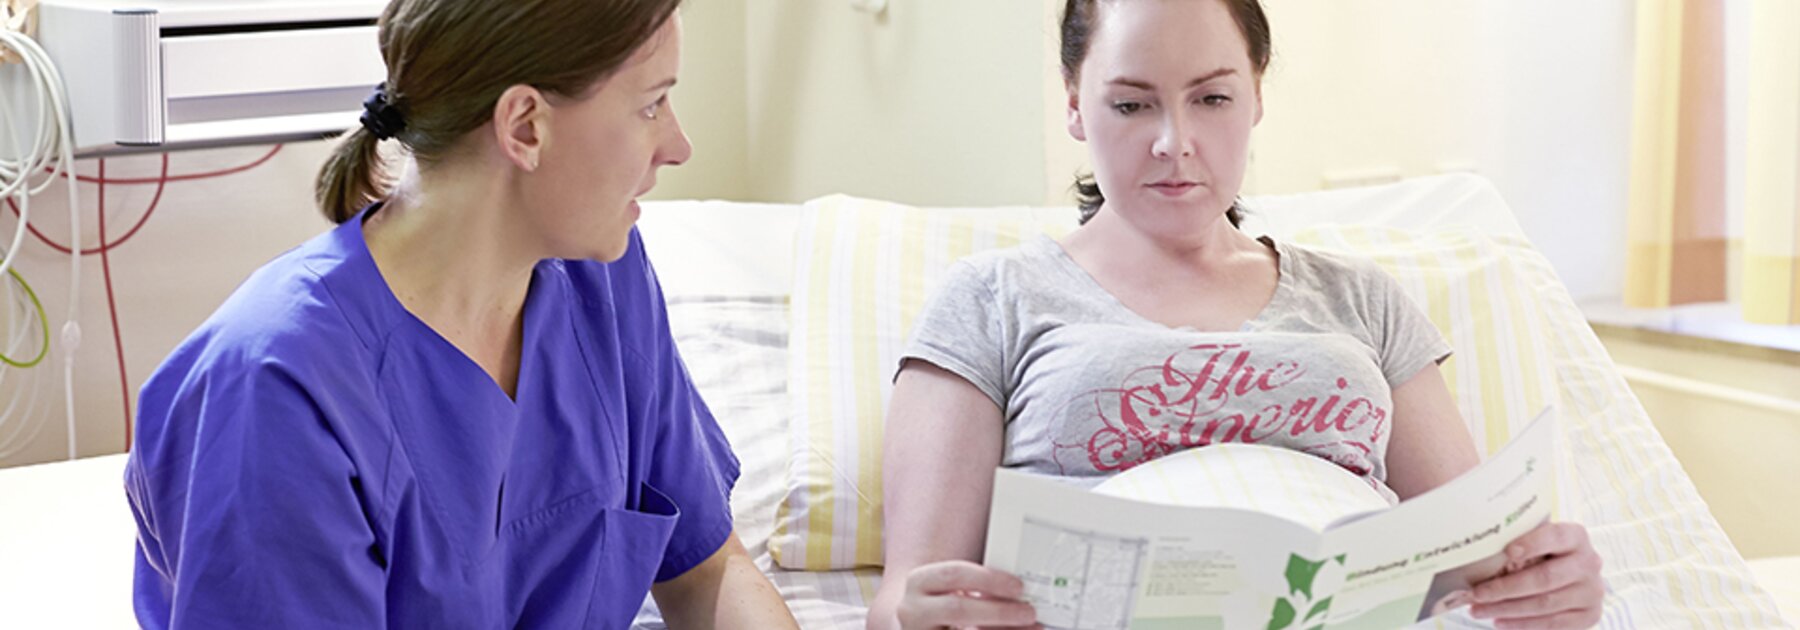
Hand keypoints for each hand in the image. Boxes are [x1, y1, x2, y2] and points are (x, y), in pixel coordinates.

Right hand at [896, 561, 1038, 629]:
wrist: (919, 626)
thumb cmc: (944, 604)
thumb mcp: (953, 589)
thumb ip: (979, 588)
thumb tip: (1022, 595)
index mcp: (919, 581)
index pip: (954, 574)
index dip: (989, 580)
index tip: (1018, 586)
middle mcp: (912, 610)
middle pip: (957, 609)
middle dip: (998, 612)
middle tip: (1029, 612)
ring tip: (1030, 629)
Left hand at [1469, 521, 1604, 628]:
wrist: (1572, 576)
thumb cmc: (1544, 555)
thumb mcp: (1534, 541)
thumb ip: (1518, 545)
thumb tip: (1481, 556)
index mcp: (1576, 536)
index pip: (1555, 537)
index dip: (1532, 544)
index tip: (1507, 552)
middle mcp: (1589, 563)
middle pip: (1545, 578)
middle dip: (1505, 588)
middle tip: (1477, 594)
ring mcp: (1591, 591)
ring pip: (1545, 604)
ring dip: (1507, 609)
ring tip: (1479, 610)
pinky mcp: (1589, 615)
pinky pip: (1553, 624)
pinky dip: (1523, 625)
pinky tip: (1500, 621)